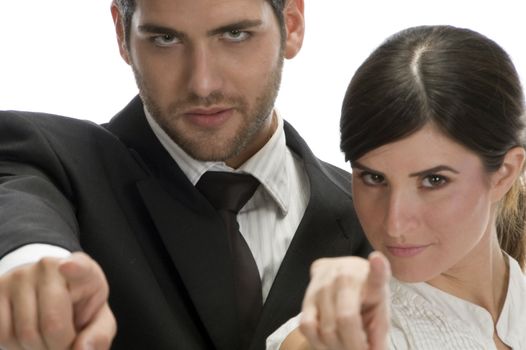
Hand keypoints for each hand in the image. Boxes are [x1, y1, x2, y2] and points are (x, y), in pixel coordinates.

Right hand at [0, 252, 115, 349]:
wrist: (47, 295)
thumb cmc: (77, 309)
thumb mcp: (97, 319)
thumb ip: (99, 335)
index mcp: (84, 270)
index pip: (80, 266)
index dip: (74, 268)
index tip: (67, 267)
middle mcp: (49, 267)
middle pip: (52, 323)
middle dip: (59, 347)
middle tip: (64, 346)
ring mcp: (19, 276)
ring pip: (25, 334)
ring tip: (47, 341)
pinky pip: (2, 334)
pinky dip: (15, 347)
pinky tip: (27, 338)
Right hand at [299, 252, 390, 349]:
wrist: (340, 273)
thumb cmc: (365, 296)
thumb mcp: (379, 309)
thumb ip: (379, 332)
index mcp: (369, 277)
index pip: (375, 273)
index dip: (377, 268)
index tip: (377, 259)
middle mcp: (344, 276)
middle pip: (346, 319)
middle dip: (354, 347)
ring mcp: (322, 285)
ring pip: (326, 329)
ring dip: (337, 348)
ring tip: (347, 348)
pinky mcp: (306, 296)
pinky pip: (307, 327)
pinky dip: (318, 342)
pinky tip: (329, 344)